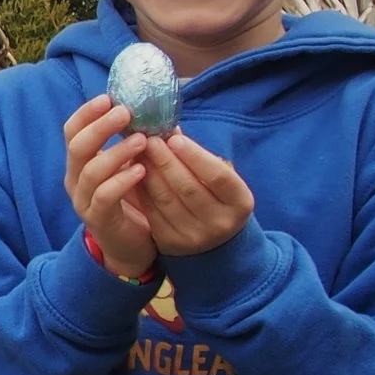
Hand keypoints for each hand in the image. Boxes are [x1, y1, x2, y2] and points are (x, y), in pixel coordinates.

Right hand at [63, 94, 156, 279]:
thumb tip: (155, 111)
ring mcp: (83, 201)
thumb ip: (134, 142)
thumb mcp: (129, 165)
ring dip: (117, 152)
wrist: (130, 246)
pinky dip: (122, 181)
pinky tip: (141, 170)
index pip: (72, 131)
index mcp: (80, 162)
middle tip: (126, 113)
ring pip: (90, 171)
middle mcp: (75, 179)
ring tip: (143, 140)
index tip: (108, 98)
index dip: (86, 113)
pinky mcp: (98, 219)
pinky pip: (104, 197)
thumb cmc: (132, 200)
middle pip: (77, 147)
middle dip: (101, 127)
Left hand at [140, 132, 254, 256]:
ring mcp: (195, 237)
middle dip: (166, 161)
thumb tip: (171, 131)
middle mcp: (221, 223)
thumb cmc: (217, 198)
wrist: (214, 243)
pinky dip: (141, 190)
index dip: (195, 156)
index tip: (174, 138)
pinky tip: (134, 173)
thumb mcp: (221, 180)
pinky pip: (152, 212)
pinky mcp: (171, 244)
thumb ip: (200, 159)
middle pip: (188, 187)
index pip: (218, 176)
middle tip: (150, 140)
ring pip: (166, 200)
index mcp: (240, 203)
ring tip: (139, 153)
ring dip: (149, 173)